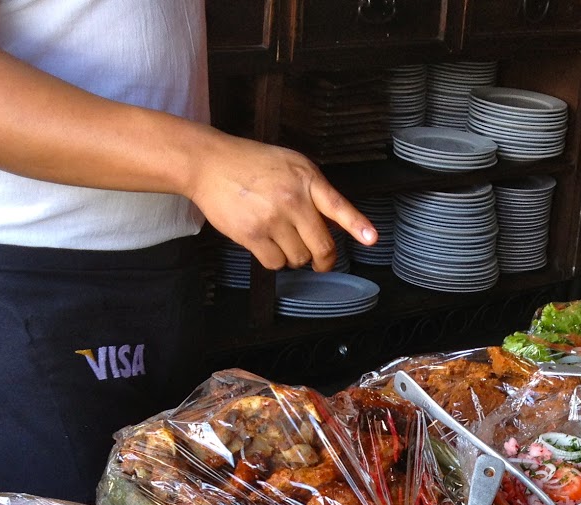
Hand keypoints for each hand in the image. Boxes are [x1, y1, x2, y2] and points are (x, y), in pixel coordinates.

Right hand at [187, 132, 378, 270]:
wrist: (209, 163)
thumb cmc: (252, 164)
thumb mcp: (292, 165)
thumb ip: (315, 192)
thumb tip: (335, 225)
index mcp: (307, 179)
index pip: (338, 206)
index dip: (357, 225)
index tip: (371, 239)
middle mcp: (293, 199)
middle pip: (322, 246)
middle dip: (324, 259)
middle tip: (321, 262)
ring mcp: (272, 219)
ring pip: (299, 258)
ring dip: (295, 256)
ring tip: (282, 239)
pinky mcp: (252, 234)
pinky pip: (275, 263)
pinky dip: (275, 260)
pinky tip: (267, 244)